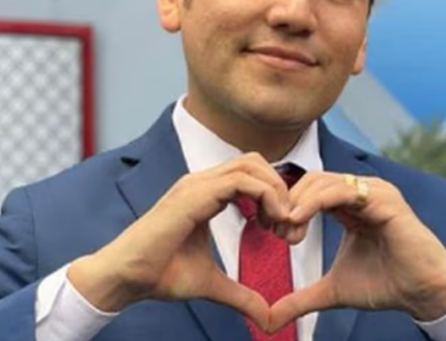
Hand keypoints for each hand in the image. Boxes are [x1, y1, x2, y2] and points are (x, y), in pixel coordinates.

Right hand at [68, 153, 290, 330]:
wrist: (126, 278)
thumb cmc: (162, 274)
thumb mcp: (212, 283)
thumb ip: (241, 294)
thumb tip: (267, 316)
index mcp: (207, 193)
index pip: (250, 174)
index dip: (273, 196)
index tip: (281, 229)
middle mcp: (203, 181)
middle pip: (255, 163)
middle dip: (279, 188)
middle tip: (286, 224)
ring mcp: (197, 184)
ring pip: (251, 165)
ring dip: (275, 190)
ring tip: (280, 224)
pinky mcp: (194, 194)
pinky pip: (240, 181)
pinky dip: (264, 195)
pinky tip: (268, 223)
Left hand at [269, 173, 445, 331]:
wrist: (423, 294)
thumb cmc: (383, 284)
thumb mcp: (333, 289)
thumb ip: (302, 298)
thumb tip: (269, 319)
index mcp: (349, 203)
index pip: (309, 189)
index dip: (288, 205)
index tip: (274, 230)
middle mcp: (360, 191)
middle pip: (311, 181)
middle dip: (289, 202)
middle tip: (277, 230)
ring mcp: (373, 191)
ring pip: (322, 182)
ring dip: (299, 202)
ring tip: (288, 228)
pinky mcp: (384, 198)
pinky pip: (342, 191)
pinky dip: (315, 201)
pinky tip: (299, 218)